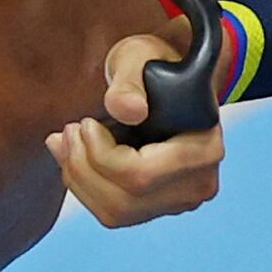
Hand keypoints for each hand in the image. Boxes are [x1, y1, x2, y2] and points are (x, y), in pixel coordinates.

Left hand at [55, 32, 225, 226]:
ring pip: (115, 213)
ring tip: (66, 142)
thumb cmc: (154, 66)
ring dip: (79, 179)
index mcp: (204, 149)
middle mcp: (197, 184)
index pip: (142, 175)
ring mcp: (178, 200)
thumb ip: (130, 81)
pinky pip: (112, 212)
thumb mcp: (140, 58)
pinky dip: (84, 186)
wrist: (167, 80)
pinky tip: (74, 157)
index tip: (85, 124)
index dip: (101, 155)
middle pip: (125, 200)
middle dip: (83, 168)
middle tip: (68, 132)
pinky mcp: (156, 206)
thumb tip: (127, 110)